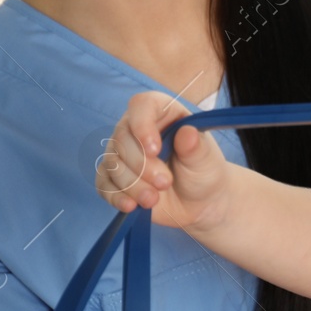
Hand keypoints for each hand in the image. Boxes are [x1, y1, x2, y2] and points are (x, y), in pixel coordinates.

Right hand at [94, 90, 232, 230]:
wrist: (199, 202)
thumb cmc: (204, 172)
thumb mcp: (206, 160)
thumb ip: (196, 147)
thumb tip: (187, 132)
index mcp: (163, 114)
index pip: (142, 105)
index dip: (143, 125)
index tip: (154, 149)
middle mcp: (138, 129)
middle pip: (121, 138)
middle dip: (141, 165)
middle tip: (165, 182)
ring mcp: (123, 154)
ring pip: (112, 163)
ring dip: (132, 184)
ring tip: (154, 198)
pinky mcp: (114, 178)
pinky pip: (103, 184)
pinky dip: (116, 196)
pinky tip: (130, 206)